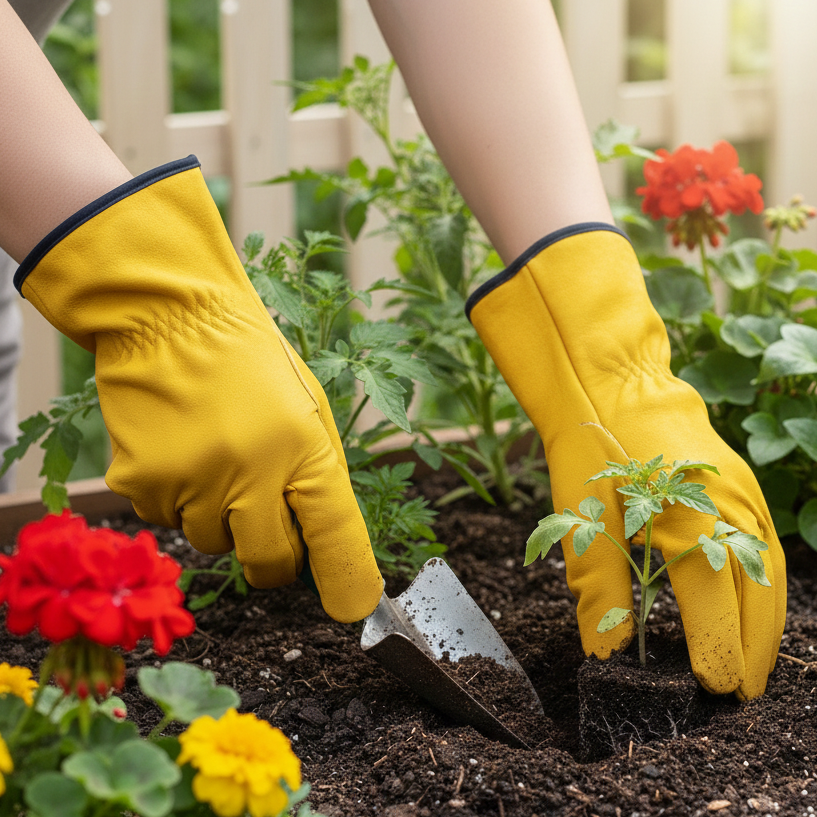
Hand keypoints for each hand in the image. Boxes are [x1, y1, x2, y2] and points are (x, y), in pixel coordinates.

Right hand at [15, 157, 382, 623]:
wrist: (169, 316)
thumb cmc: (250, 362)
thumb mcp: (307, 408)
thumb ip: (317, 476)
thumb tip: (319, 544)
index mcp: (303, 449)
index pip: (336, 536)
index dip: (348, 580)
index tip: (355, 608)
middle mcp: (250, 474)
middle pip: (270, 564)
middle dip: (277, 556)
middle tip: (268, 515)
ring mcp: (191, 483)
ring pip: (215, 544)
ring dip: (222, 517)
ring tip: (215, 454)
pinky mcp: (140, 485)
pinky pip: (169, 521)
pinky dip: (179, 498)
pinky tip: (179, 448)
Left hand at [468, 224, 785, 697]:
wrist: (613, 382)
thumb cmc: (593, 450)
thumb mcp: (582, 522)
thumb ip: (599, 592)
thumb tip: (606, 657)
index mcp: (687, 528)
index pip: (715, 614)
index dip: (718, 656)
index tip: (714, 689)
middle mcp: (729, 515)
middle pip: (757, 601)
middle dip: (753, 651)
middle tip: (741, 695)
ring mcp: (743, 495)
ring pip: (772, 573)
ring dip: (770, 623)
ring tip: (756, 662)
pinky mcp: (742, 483)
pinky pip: (768, 544)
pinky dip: (769, 583)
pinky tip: (757, 602)